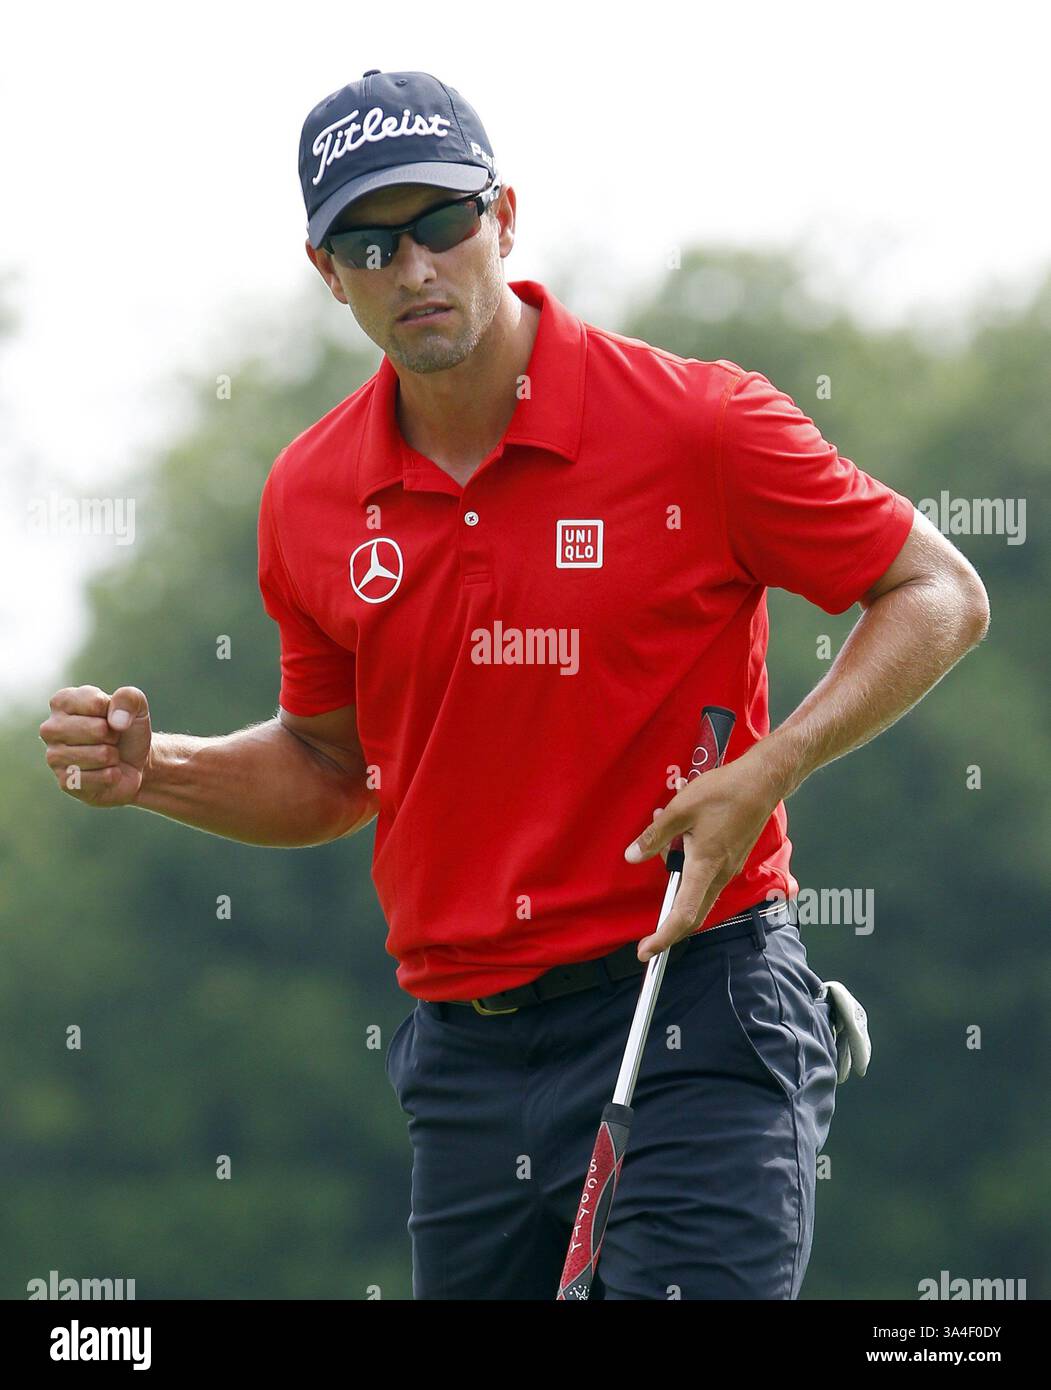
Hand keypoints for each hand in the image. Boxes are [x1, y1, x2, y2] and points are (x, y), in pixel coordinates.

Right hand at [40, 684, 152, 807]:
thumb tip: (116, 721)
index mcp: (62, 702)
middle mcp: (50, 728)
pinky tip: (105, 772)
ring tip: (107, 755)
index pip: (95, 703)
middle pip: (98, 729)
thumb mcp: (136, 705)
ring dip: (114, 756)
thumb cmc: (127, 729)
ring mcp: (54, 757)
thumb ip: (129, 698)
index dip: (114, 711)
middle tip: (110, 739)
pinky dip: (113, 775)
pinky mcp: (65, 782)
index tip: (110, 717)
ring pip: (101, 755)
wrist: (133, 763)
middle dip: (114, 735)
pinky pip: (103, 777)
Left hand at [623, 749, 782, 960]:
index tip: (646, 951)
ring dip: (678, 886)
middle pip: (693, 913)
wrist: (762, 782)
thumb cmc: (723, 792)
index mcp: (705, 866)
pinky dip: (689, 872)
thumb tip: (632, 856)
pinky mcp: (732, 859)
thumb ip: (655, 836)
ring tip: (665, 843)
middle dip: (669, 928)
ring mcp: (729, 868)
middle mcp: (719, 874)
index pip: (683, 914)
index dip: (663, 937)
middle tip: (648, 937)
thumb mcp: (679, 810)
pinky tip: (681, 839)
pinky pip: (707, 878)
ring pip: (699, 894)